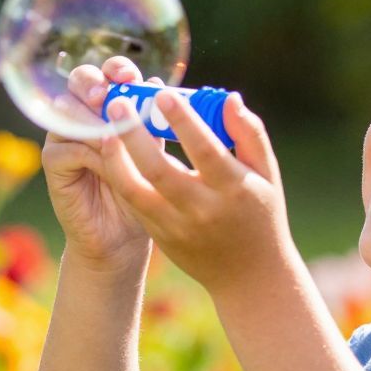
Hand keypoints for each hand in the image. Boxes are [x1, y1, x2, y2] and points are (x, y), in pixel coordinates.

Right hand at [39, 54, 159, 275]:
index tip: (130, 76)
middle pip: (79, 81)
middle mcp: (83, 115)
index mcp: (110, 106)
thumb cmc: (143, 191)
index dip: (116, 68)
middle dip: (93, 84)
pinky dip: (87, 151)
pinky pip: (66, 146)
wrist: (123, 236)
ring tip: (111, 136)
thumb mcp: (152, 153)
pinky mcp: (53, 162)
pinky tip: (104, 161)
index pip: (108, 74)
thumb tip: (158, 85)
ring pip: (68, 110)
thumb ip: (150, 123)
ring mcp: (65, 136)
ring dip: (92, 120)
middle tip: (106, 96)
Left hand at [94, 83, 294, 300]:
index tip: (162, 93)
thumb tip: (229, 98)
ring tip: (104, 130)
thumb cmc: (260, 214)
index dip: (182, 121)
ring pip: (136, 191)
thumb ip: (250, 134)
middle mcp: (203, 210)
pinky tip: (110, 153)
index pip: (205, 150)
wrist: (249, 277)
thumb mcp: (266, 174)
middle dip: (135, 135)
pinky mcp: (161, 237)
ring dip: (115, 159)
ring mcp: (178, 226)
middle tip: (118, 104)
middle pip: (160, 170)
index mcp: (234, 189)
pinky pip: (133, 204)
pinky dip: (119, 177)